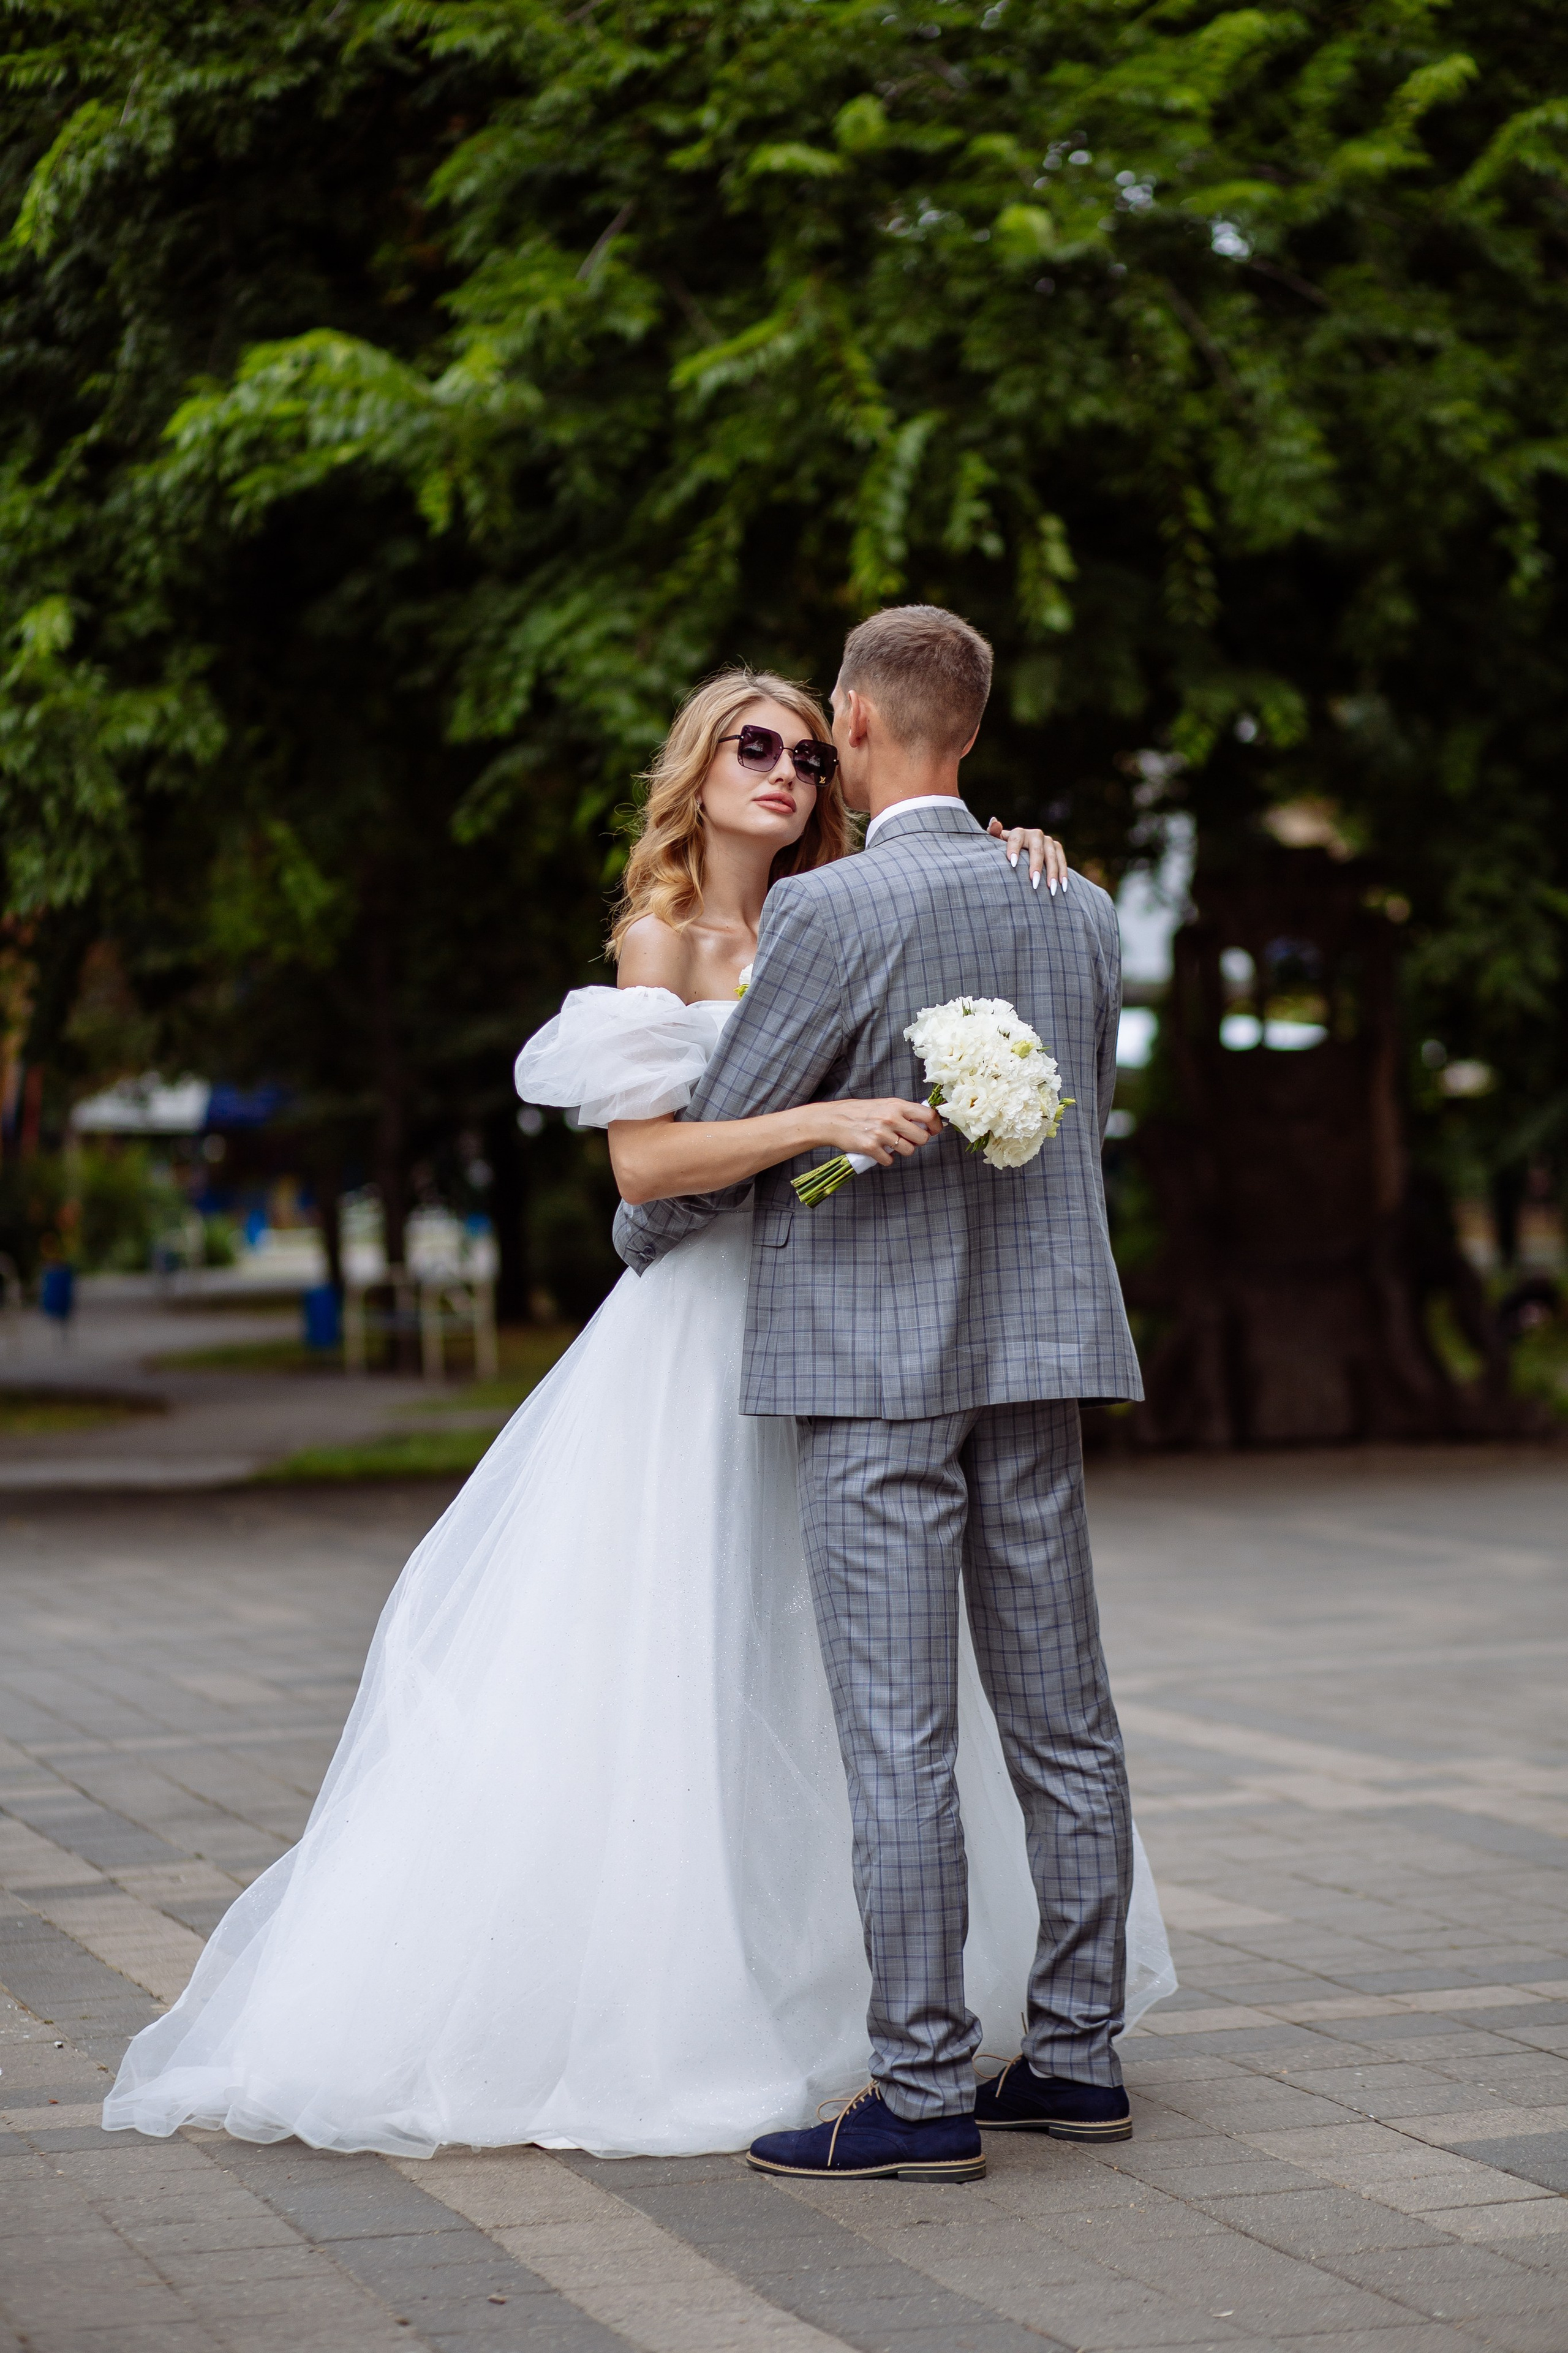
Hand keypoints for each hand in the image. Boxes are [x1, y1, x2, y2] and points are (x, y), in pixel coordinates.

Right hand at [814, 1098, 940, 1166]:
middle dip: (917, 1142)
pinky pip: (889, 1160)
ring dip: (902, 1151)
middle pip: (922, 1138)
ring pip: (908, 1151)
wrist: (833, 1120)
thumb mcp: (884, 1104)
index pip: (928, 1115)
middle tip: (907, 1140)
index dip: (935, 1126)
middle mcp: (891, 1118)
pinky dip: (885, 1158)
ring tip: (890, 1145)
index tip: (933, 1131)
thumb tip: (925, 1123)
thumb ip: (903, 1112)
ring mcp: (881, 1134)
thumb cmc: (860, 1112)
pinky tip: (878, 1151)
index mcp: (896, 1105)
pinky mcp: (871, 1147)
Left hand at [987, 818, 1067, 893]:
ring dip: (1052, 873)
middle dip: (1036, 867)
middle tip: (1034, 883)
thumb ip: (993, 833)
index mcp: (1018, 833)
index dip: (1014, 850)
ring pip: (1051, 856)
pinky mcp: (1057, 848)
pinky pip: (1062, 860)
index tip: (1012, 864)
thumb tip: (994, 822)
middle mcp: (1035, 834)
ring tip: (1051, 890)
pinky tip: (1063, 887)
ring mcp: (1047, 841)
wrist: (1021, 850)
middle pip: (1036, 850)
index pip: (1016, 839)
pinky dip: (1063, 874)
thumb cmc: (1004, 850)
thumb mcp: (997, 843)